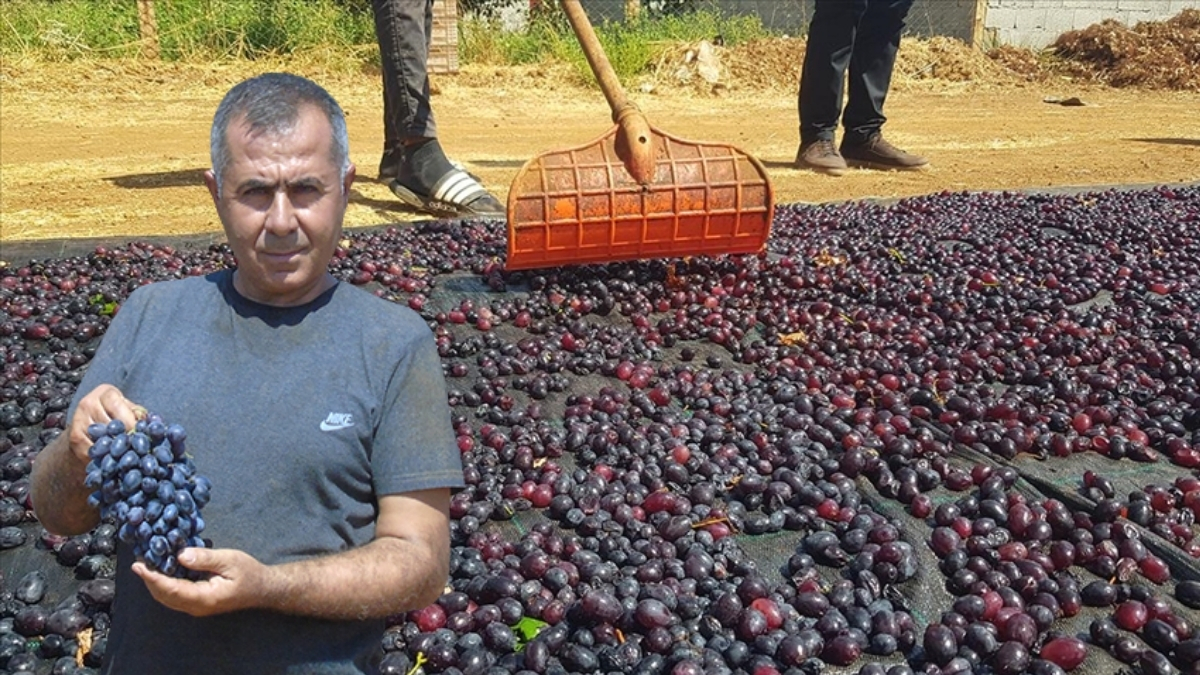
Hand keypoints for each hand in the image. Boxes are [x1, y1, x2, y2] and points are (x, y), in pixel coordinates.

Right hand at [67, 384, 144, 462]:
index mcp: (105, 393)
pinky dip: (103, 457)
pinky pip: (92, 450)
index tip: (139, 434)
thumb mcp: (127, 409)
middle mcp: (88, 403)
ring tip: (125, 456)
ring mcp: (78, 420)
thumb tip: (153, 425)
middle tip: (135, 448)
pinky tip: (112, 460)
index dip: (130, 422)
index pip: (118, 406)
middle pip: (110, 424)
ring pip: (101, 438)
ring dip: (114, 449)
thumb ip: (138, 414)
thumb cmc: (116, 416)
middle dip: (124, 437)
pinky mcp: (74, 437)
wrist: (87, 427)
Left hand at [132, 547, 267, 616]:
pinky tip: (162, 569)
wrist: (263, 589)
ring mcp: (196, 607)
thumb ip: (205, 558)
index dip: (152, 577)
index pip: (171, 589)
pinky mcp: (197, 602)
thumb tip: (180, 555)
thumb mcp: (230, 560)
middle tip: (138, 561)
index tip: (139, 565)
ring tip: (145, 563)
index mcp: (204, 598)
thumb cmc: (249, 573)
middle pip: (164, 596)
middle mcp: (196, 607)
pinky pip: (174, 595)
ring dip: (154, 582)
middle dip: (149, 580)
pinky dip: (164, 584)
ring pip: (167, 598)